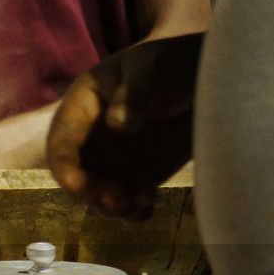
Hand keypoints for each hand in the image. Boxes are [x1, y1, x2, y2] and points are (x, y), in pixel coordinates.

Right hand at [47, 33, 202, 218]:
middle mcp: (90, 138)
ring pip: (100, 193)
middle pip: (77, 174)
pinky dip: (134, 210)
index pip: (62, 141)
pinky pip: (128, 200)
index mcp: (81, 107)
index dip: (64, 165)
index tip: (73, 184)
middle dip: (91, 192)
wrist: (211, 81)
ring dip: (114, 205)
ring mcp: (114, 159)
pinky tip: (147, 209)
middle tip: (116, 201)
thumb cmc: (172, 64)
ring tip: (140, 204)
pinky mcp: (138, 176)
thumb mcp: (152, 70)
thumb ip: (135, 94)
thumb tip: (116, 125)